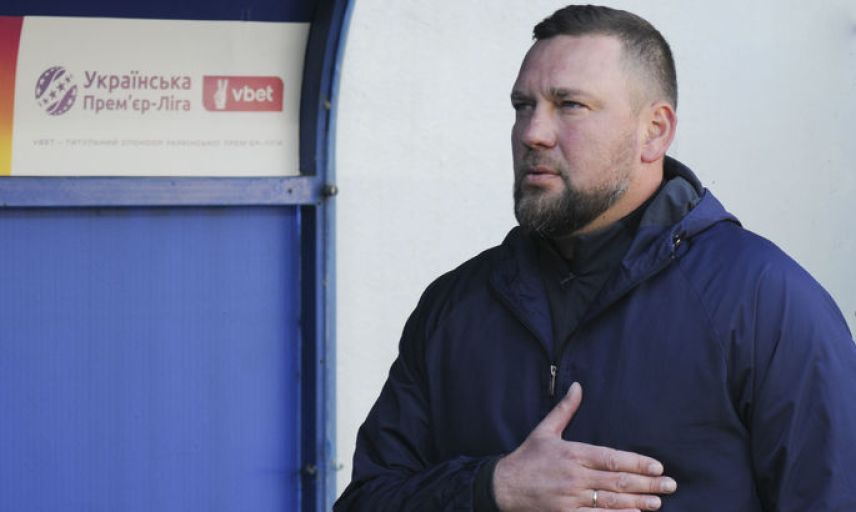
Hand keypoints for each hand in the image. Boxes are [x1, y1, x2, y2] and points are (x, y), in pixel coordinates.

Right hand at [493, 382, 676, 510]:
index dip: (637, 463)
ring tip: (658, 503)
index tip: (658, 466)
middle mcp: (574, 476)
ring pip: (611, 501)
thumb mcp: (545, 430)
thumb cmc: (527, 457)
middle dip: (647, 484)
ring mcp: (571, 498)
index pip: (612, 458)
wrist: (503, 486)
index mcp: (572, 453)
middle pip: (617, 480)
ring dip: (638, 502)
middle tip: (670, 485)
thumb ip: (565, 409)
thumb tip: (578, 386)